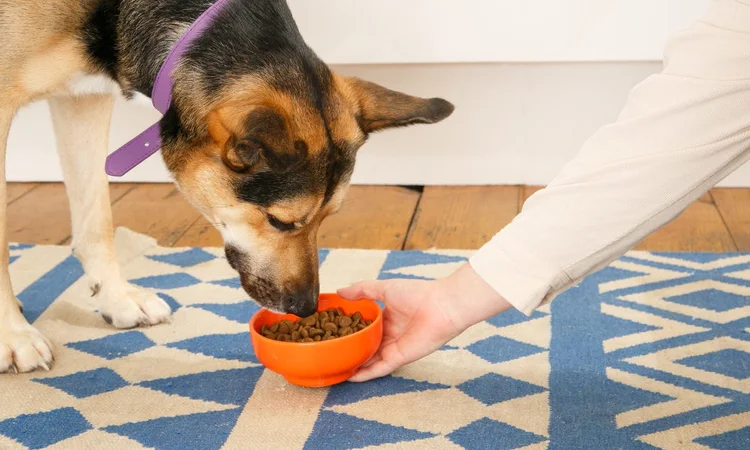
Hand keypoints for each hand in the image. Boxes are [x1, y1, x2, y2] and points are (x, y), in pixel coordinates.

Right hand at [338, 263, 511, 381]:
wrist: (442, 306)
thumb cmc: (418, 293)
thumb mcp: (384, 288)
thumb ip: (362, 290)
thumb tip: (340, 291)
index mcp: (386, 317)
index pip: (363, 327)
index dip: (348, 330)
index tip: (330, 332)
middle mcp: (389, 334)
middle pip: (365, 345)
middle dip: (349, 350)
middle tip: (329, 354)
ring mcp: (394, 347)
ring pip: (370, 360)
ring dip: (355, 365)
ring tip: (335, 370)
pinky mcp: (400, 358)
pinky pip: (380, 368)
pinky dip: (366, 374)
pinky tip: (351, 377)